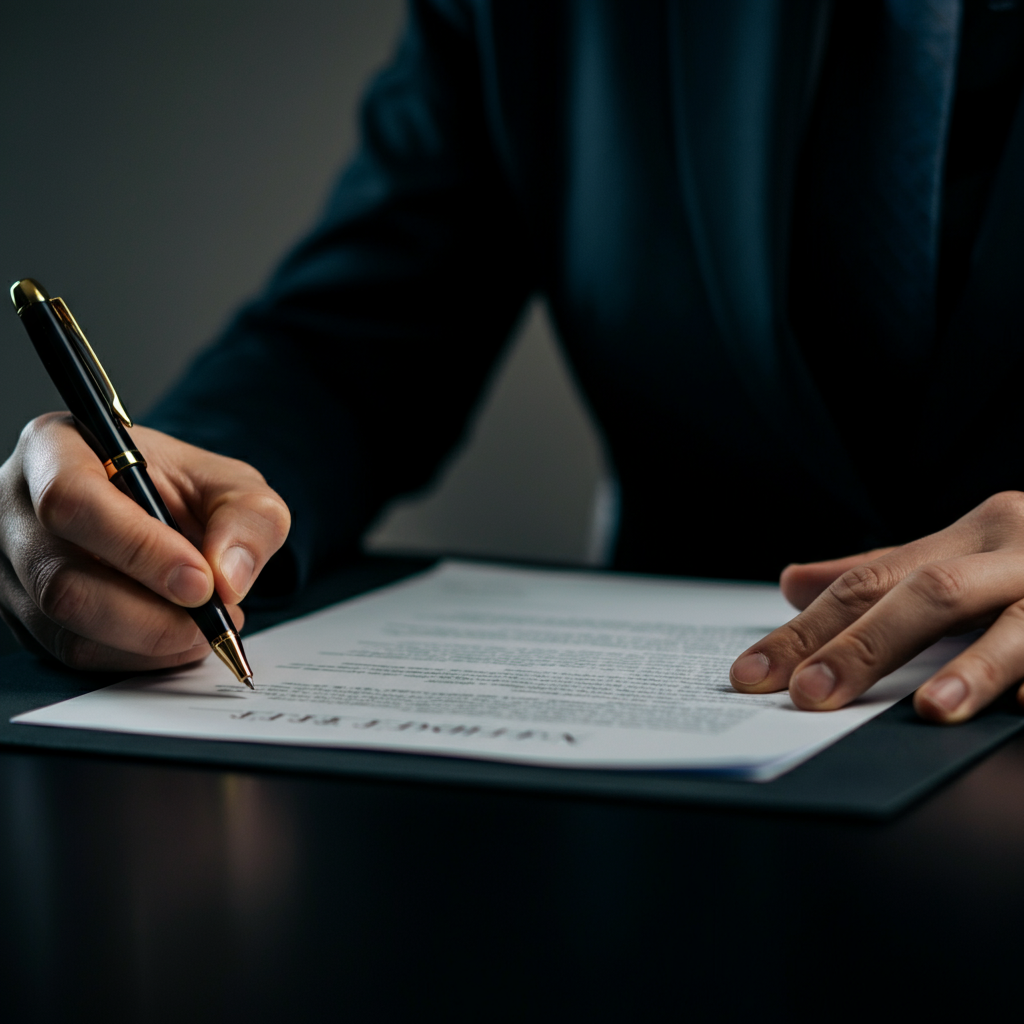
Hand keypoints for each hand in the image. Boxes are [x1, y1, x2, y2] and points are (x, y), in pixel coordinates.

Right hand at [0, 413, 290, 671]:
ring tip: (203, 627)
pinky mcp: (24, 614)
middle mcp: (17, 507)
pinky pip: (72, 651)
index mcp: (56, 449)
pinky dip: (135, 656)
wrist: (163, 515)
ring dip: (147, 640)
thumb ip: (247, 517)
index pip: (72, 500)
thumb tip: (228, 578)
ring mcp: (12, 566)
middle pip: (59, 577)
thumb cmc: (183, 490)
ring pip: (64, 625)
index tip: (200, 581)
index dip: (138, 548)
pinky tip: (176, 639)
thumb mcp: (231, 485)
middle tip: (209, 618)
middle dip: (148, 612)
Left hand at [729, 491, 1023, 722]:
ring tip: (931, 710)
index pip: (867, 582)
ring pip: (1020, 622)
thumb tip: (792, 582)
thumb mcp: (958, 557)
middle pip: (927, 594)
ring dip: (976, 667)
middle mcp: (1015, 549)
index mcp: (968, 535)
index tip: (753, 673)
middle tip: (809, 694)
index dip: (805, 628)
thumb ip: (880, 573)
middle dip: (865, 647)